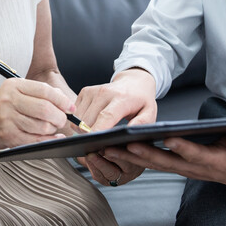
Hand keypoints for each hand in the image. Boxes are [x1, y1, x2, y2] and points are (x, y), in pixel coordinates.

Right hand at [0, 78, 75, 149]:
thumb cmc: (9, 106)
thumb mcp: (21, 92)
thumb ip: (43, 92)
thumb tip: (66, 102)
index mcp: (13, 85)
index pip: (44, 91)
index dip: (61, 100)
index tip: (71, 107)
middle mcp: (8, 100)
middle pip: (44, 109)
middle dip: (60, 116)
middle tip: (63, 119)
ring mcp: (8, 119)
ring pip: (42, 126)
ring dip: (53, 129)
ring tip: (52, 127)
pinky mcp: (9, 135)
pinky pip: (36, 140)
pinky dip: (49, 140)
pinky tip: (53, 137)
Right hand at [75, 69, 156, 186]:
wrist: (133, 82)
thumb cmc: (141, 101)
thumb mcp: (150, 113)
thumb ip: (142, 124)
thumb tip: (128, 134)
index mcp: (121, 99)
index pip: (106, 116)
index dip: (97, 131)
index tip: (93, 143)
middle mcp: (104, 92)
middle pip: (87, 121)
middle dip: (89, 135)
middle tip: (99, 142)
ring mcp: (92, 91)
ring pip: (78, 119)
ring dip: (84, 129)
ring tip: (97, 131)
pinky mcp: (84, 92)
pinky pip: (75, 114)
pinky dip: (80, 121)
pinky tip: (93, 121)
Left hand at [107, 129, 225, 193]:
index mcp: (211, 161)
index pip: (194, 154)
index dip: (182, 148)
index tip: (168, 139)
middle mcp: (192, 168)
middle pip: (164, 161)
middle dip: (142, 154)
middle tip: (122, 145)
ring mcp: (181, 169)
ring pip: (153, 164)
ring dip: (130, 157)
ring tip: (107, 148)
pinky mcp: (174, 167)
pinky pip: (151, 164)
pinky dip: (133, 159)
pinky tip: (114, 151)